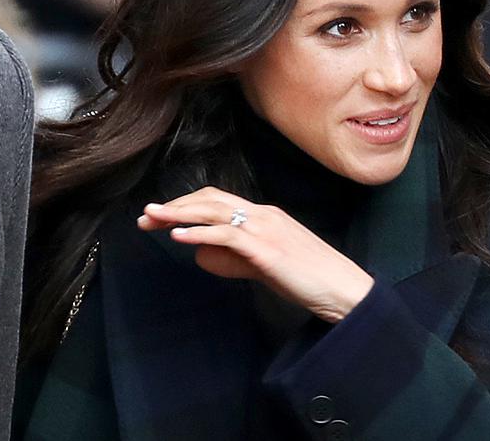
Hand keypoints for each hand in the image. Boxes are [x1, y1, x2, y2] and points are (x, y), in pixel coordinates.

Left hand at [138, 187, 373, 322]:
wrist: (344, 290)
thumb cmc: (308, 279)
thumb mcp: (265, 263)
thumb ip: (235, 256)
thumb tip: (202, 253)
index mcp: (263, 215)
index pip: (216, 200)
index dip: (185, 205)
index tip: (159, 217)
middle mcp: (262, 215)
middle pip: (209, 200)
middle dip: (174, 206)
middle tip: (145, 217)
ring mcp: (265, 229)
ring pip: (214, 212)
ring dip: (179, 214)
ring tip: (152, 218)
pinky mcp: (267, 249)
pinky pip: (228, 235)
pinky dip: (200, 233)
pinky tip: (178, 237)